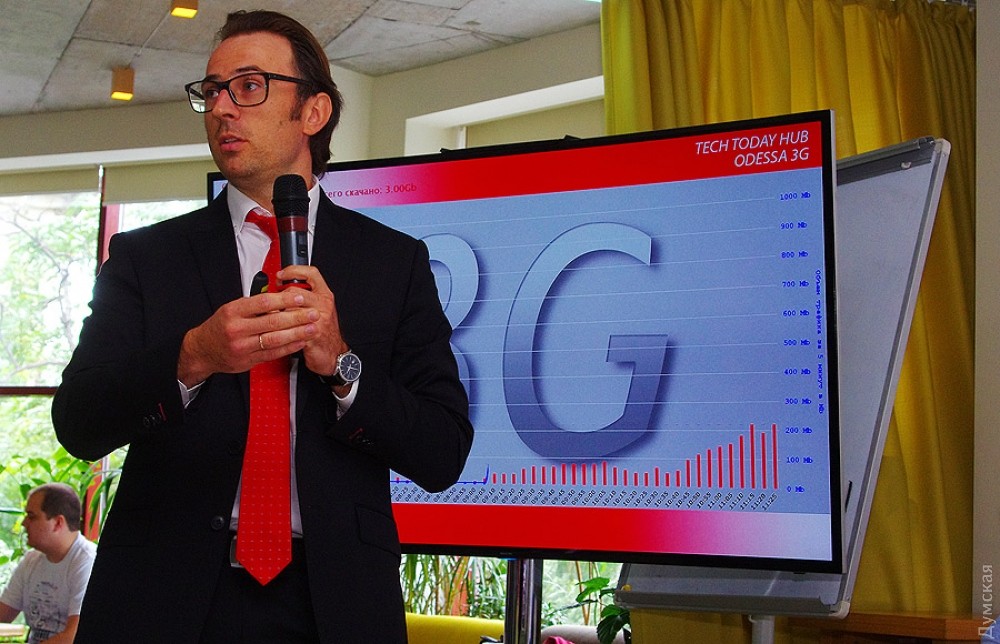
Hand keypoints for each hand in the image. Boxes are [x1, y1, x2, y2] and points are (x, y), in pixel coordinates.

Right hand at [177, 288, 318, 385]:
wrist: (203, 349)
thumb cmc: (221, 326)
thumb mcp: (232, 309)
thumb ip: (254, 305)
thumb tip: (281, 297)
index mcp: (233, 311)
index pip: (263, 303)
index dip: (284, 300)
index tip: (300, 298)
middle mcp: (237, 328)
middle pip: (272, 321)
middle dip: (297, 317)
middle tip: (313, 313)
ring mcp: (242, 346)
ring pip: (274, 339)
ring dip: (297, 334)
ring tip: (312, 328)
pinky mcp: (248, 360)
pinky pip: (272, 353)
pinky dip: (289, 347)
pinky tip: (300, 342)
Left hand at [277, 265, 349, 378]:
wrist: (333, 354)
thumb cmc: (323, 332)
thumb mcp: (319, 308)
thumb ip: (305, 297)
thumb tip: (282, 288)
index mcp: (324, 295)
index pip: (311, 273)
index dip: (294, 271)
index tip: (281, 275)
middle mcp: (323, 305)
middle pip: (295, 292)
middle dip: (280, 298)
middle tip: (274, 304)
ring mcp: (318, 320)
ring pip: (290, 309)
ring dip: (279, 314)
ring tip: (274, 318)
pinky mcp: (312, 335)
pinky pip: (290, 328)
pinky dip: (280, 329)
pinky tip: (276, 330)